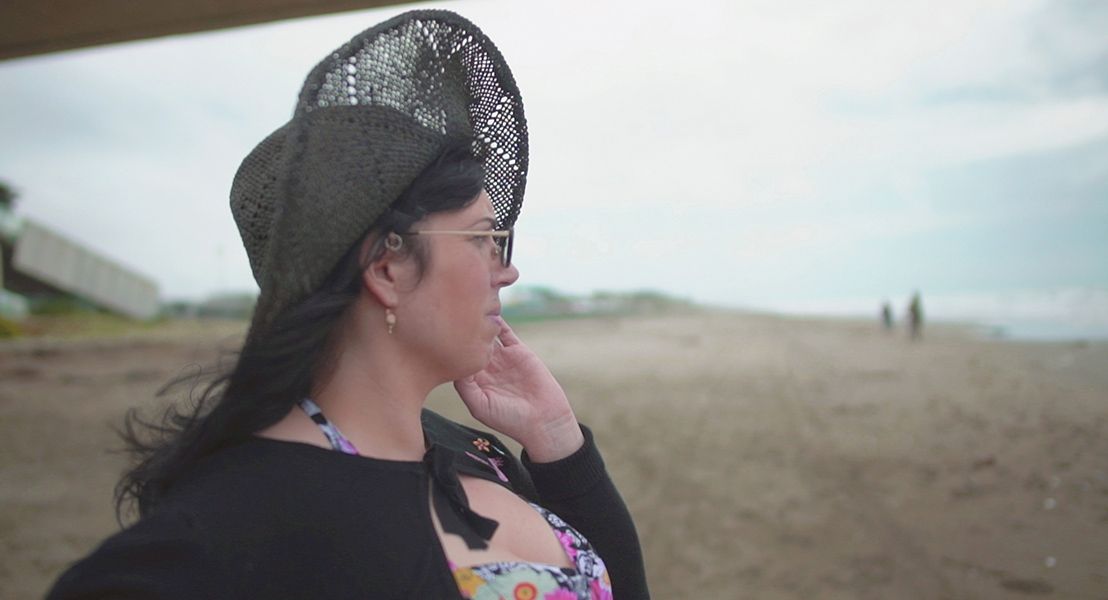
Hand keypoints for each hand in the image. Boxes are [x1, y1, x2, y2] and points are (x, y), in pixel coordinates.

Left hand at [454, 317, 583, 461]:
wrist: (543, 420)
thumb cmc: (509, 419)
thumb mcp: (479, 406)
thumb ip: (465, 386)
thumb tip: (454, 363)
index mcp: (474, 381)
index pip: (457, 358)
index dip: (448, 347)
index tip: (439, 335)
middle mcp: (486, 368)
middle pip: (469, 344)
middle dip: (460, 332)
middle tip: (449, 316)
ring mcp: (502, 358)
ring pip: (486, 336)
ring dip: (479, 324)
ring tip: (467, 309)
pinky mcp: (519, 351)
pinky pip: (506, 333)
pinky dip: (499, 322)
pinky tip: (491, 311)